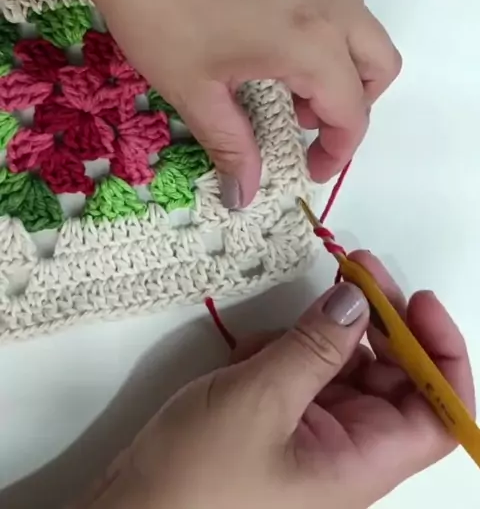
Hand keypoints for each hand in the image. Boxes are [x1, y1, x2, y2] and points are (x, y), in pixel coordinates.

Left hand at [1, 0, 399, 206]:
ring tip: (278, 73)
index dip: (337, 151)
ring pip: (359, 21)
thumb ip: (230, 145)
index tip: (307, 167)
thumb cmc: (155, 6)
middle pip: (379, 63)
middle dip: (354, 103)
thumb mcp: (192, 86)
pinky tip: (262, 23)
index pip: (352, 110)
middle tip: (300, 119)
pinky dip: (320, 20)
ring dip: (339, 60)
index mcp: (311, 41)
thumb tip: (244, 197)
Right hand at [84, 252, 473, 508]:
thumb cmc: (194, 483)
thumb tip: (359, 300)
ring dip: (312, 336)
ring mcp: (309, 435)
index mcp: (360, 463)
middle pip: (389, 376)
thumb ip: (314, 347)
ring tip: (268, 339)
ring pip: (339, 366)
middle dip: (373, 320)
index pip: (437, 413)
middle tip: (353, 267)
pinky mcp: (275, 423)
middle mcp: (345, 450)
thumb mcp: (258, 402)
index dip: (441, 355)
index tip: (417, 301)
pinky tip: (246, 357)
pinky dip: (278, 352)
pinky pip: (298, 372)